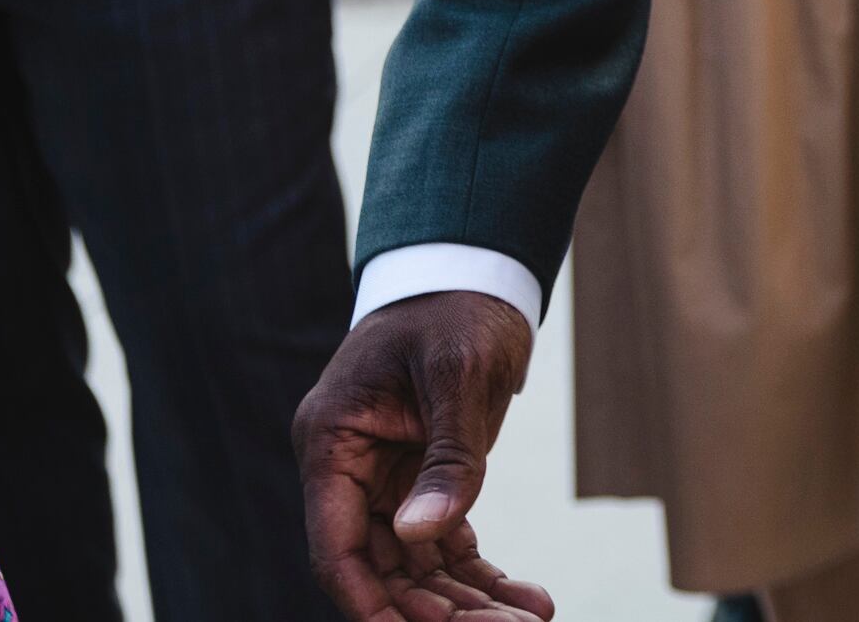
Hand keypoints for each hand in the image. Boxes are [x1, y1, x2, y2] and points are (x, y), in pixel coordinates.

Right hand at [295, 291, 554, 621]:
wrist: (477, 271)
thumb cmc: (457, 307)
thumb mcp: (457, 372)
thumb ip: (446, 455)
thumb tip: (423, 533)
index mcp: (332, 442)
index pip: (336, 544)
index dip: (369, 598)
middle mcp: (349, 469)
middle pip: (380, 565)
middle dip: (434, 609)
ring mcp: (384, 477)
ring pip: (414, 562)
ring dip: (464, 599)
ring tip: (527, 621)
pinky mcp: (422, 477)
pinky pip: (443, 540)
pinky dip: (478, 571)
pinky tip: (523, 598)